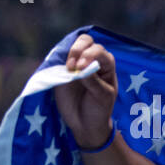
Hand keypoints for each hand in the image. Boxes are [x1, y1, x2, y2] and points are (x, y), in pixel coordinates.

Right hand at [53, 34, 118, 149]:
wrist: (84, 123)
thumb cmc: (99, 109)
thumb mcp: (102, 96)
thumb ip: (93, 81)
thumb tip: (81, 68)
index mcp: (107, 65)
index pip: (99, 50)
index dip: (90, 55)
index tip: (81, 69)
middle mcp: (92, 60)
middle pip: (86, 42)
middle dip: (79, 49)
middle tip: (73, 66)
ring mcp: (76, 63)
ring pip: (72, 45)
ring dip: (68, 52)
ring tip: (68, 69)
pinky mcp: (62, 69)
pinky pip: (58, 57)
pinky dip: (58, 57)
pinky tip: (59, 67)